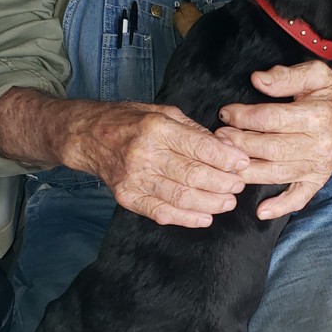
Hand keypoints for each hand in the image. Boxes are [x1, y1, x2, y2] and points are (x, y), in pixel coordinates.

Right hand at [73, 101, 249, 226]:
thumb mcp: (163, 112)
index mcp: (156, 128)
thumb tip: (225, 148)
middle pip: (193, 175)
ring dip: (210, 203)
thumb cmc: (129, 121)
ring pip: (181, 197)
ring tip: (227, 202)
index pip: (199, 147)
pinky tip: (205, 217)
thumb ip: (193, 131)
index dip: (226, 158)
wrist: (89, 137)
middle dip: (223, 183)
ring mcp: (134, 179)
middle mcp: (145, 154)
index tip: (243, 163)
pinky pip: (162, 213)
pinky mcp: (127, 197)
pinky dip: (187, 218)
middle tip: (238, 185)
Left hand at [215, 63, 331, 219]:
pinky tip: (261, 211)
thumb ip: (286, 76)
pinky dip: (280, 207)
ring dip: (248, 171)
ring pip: (277, 173)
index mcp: (317, 116)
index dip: (244, 116)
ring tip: (225, 164)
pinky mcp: (318, 179)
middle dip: (239, 143)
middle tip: (219, 136)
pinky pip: (299, 197)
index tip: (226, 113)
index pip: (271, 119)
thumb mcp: (316, 74)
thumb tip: (258, 80)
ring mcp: (318, 166)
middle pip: (270, 148)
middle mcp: (318, 145)